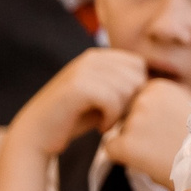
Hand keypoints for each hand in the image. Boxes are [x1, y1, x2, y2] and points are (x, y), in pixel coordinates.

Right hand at [11, 48, 149, 158]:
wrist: (36, 133)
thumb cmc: (72, 118)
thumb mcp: (100, 97)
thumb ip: (121, 86)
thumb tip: (154, 85)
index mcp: (96, 56)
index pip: (138, 64)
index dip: (137, 89)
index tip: (122, 108)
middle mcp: (90, 58)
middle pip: (137, 76)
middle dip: (131, 100)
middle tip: (116, 118)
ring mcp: (83, 70)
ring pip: (127, 88)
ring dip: (121, 111)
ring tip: (107, 122)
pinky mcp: (77, 87)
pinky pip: (113, 100)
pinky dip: (111, 118)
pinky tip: (101, 127)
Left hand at [103, 75, 190, 186]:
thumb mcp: (187, 104)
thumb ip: (163, 97)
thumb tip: (141, 94)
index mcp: (158, 87)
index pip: (136, 100)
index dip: (147, 118)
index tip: (164, 128)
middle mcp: (144, 99)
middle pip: (125, 114)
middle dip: (136, 128)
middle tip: (161, 143)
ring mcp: (134, 121)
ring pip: (118, 131)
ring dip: (132, 143)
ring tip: (159, 153)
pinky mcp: (126, 144)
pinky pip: (111, 149)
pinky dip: (123, 158)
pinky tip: (147, 161)